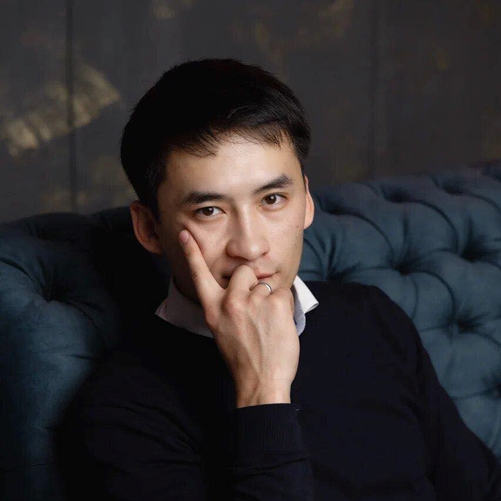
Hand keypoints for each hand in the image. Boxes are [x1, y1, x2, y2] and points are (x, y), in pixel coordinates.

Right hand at [179, 229, 298, 407]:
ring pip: (267, 283)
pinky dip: (285, 306)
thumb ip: (227, 306)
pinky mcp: (275, 303)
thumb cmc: (243, 359)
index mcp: (214, 309)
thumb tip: (242, 288)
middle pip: (245, 270)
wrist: (261, 382)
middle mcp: (231, 302)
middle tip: (257, 309)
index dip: (192, 253)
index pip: (200, 274)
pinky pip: (284, 292)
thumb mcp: (222, 330)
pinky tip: (279, 325)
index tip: (186, 234)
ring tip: (268, 324)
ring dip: (271, 299)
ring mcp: (253, 301)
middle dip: (253, 282)